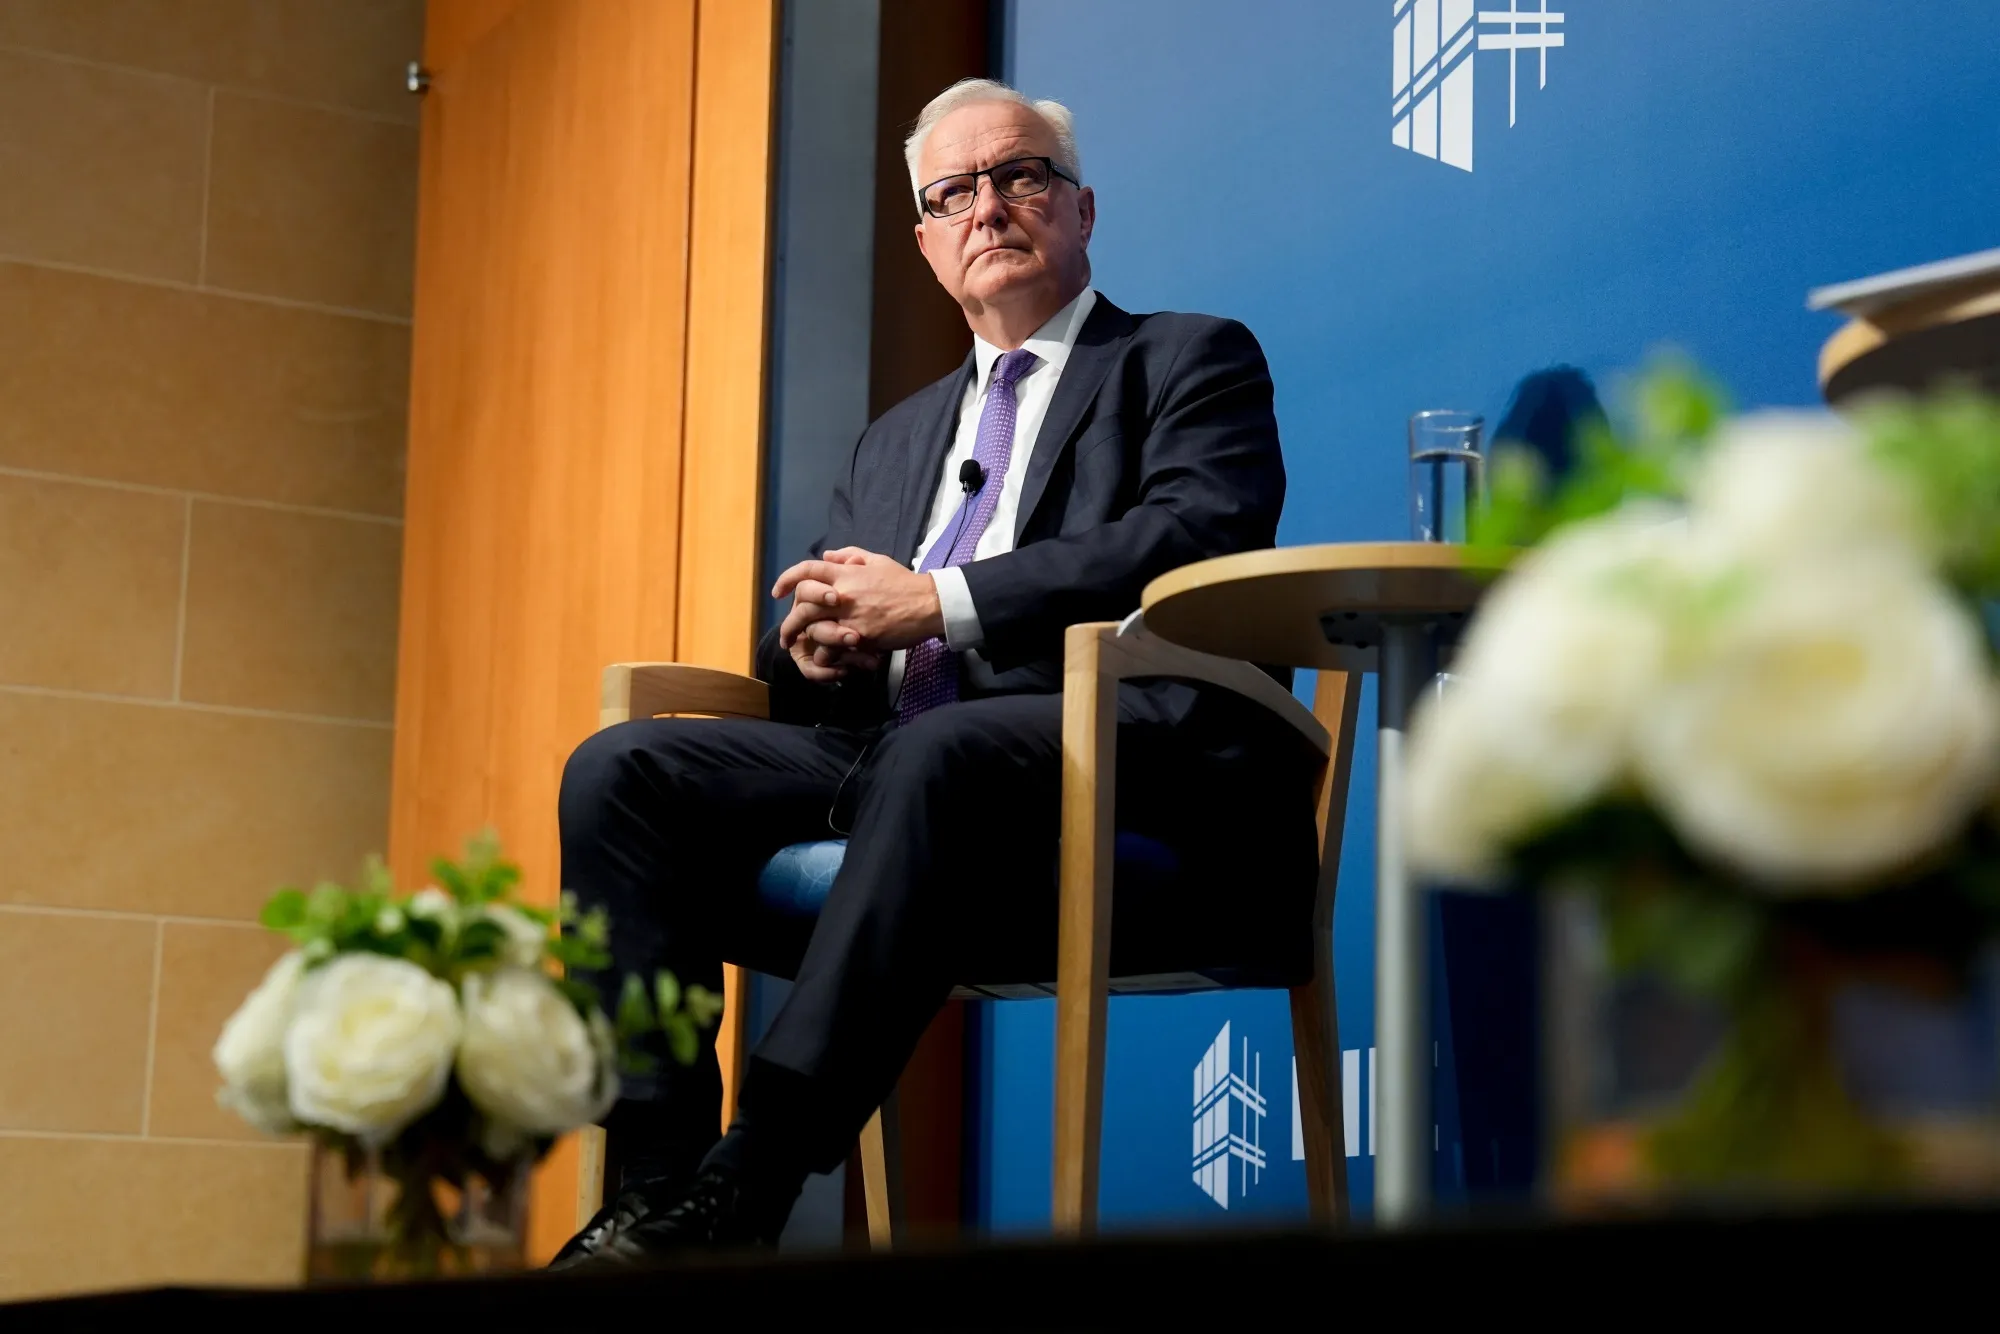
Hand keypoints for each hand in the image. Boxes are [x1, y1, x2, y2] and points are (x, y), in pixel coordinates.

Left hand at [772, 547, 944, 653]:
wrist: (928, 604)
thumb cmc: (903, 582)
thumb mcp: (878, 560)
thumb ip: (851, 555)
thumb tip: (828, 555)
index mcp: (846, 572)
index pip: (808, 569)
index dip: (787, 579)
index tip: (777, 592)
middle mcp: (843, 593)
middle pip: (803, 602)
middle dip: (789, 619)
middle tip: (786, 632)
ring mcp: (850, 616)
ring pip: (814, 626)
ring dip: (802, 638)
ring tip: (797, 648)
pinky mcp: (861, 636)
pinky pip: (834, 646)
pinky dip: (826, 653)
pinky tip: (824, 657)